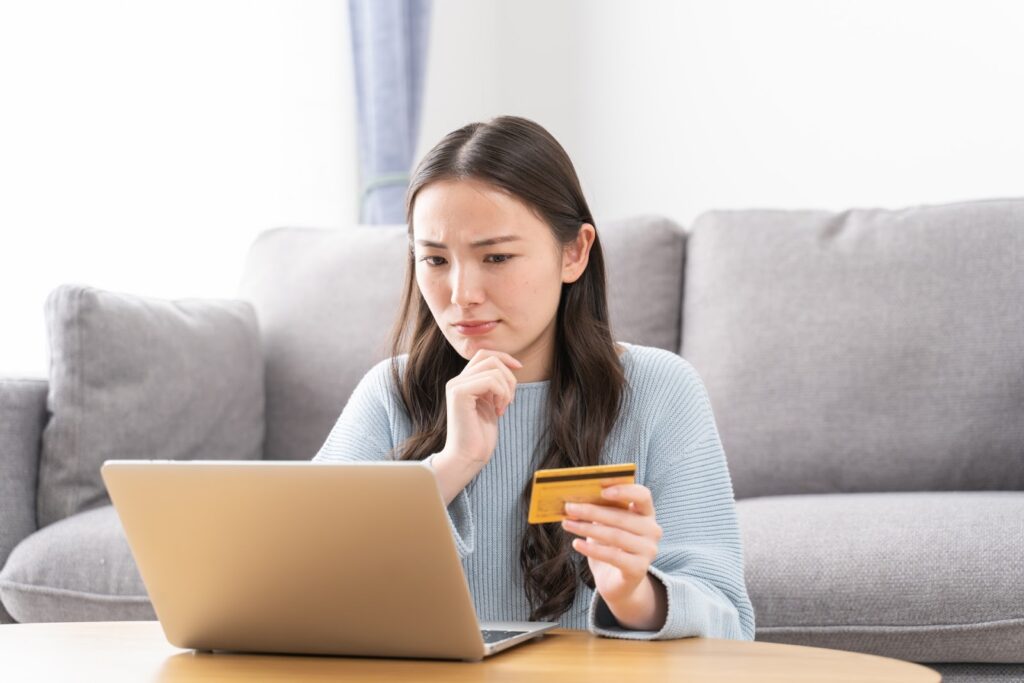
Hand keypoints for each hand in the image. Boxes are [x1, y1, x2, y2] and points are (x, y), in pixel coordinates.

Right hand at [437, 349, 521, 468]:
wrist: (468, 456)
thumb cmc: (480, 435)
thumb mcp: (491, 403)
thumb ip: (494, 385)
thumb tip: (510, 365)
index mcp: (463, 381)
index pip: (483, 354)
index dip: (504, 357)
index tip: (519, 368)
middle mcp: (456, 380)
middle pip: (490, 358)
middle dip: (508, 376)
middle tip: (510, 399)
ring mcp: (456, 385)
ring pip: (493, 369)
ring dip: (506, 388)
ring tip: (503, 407)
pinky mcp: (459, 393)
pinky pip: (490, 380)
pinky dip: (502, 394)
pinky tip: (499, 411)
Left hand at [562, 484, 664, 624]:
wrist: (616, 582)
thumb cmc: (610, 546)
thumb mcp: (605, 525)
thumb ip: (600, 510)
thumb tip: (575, 498)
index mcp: (646, 513)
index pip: (643, 495)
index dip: (624, 490)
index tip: (601, 490)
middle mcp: (652, 530)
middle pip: (621, 517)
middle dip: (592, 511)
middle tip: (569, 507)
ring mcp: (648, 550)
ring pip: (615, 535)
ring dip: (587, 528)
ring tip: (566, 524)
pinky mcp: (639, 569)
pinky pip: (613, 556)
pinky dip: (592, 549)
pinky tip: (576, 543)